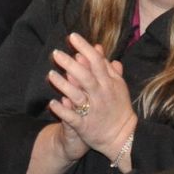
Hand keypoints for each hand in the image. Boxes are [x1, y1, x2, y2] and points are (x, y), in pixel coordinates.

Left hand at [48, 33, 137, 162]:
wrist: (123, 137)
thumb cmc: (118, 108)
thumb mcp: (118, 86)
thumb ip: (108, 67)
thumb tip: (98, 48)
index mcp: (109, 84)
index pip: (97, 62)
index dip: (85, 48)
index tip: (72, 36)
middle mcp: (101, 95)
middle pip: (86, 77)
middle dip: (71, 64)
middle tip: (56, 53)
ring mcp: (93, 110)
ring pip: (78, 96)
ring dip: (64, 85)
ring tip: (50, 74)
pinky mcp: (85, 126)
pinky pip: (73, 118)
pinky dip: (63, 111)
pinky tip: (52, 103)